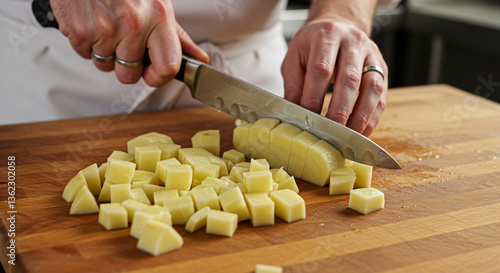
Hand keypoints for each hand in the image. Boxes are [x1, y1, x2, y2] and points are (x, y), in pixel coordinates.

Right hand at [50, 0, 208, 86]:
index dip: (158, 78)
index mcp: (159, 18)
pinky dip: (87, 43)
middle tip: (123, 42)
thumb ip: (177, 36)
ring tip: (106, 26)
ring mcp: (106, 30)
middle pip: (130, 75)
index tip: (152, 74)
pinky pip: (85, 54)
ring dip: (104, 52)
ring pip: (105, 66)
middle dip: (125, 65)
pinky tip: (92, 22)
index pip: (168, 67)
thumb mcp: (158, 4)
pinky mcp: (81, 31)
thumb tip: (199, 58)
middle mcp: (134, 25)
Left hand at [282, 19, 387, 136]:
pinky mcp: (382, 69)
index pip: (321, 69)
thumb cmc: (312, 46)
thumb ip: (294, 85)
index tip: (307, 117)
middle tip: (329, 131)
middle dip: (339, 109)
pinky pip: (382, 96)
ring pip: (372, 88)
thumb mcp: (295, 58)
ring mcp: (372, 55)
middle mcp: (353, 42)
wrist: (337, 27)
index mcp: (327, 36)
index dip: (314, 96)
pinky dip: (372, 117)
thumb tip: (293, 114)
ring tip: (347, 136)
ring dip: (360, 116)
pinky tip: (361, 131)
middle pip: (349, 79)